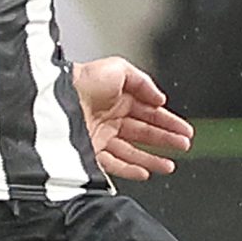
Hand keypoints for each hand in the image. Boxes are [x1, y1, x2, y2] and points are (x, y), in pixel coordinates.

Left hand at [72, 56, 193, 180]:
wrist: (56, 98)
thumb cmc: (82, 79)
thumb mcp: (119, 68)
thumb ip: (144, 82)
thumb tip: (160, 99)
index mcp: (118, 98)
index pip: (150, 113)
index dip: (169, 122)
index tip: (185, 131)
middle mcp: (110, 118)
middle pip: (144, 133)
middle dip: (166, 140)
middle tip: (183, 146)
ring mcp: (100, 135)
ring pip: (132, 151)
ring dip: (152, 159)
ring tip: (169, 166)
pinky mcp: (90, 150)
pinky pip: (114, 163)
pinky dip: (130, 169)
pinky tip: (145, 172)